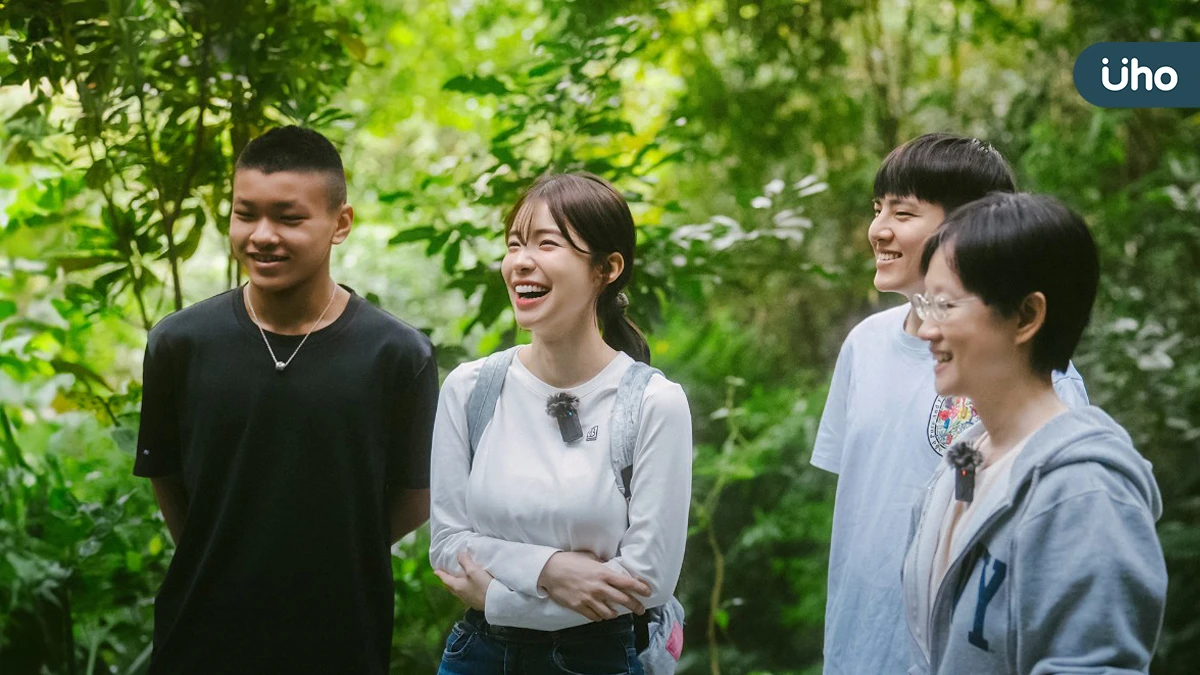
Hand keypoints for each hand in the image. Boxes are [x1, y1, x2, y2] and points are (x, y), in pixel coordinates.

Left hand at [434, 552, 493, 610]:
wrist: (497, 602)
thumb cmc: (483, 586)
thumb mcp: (473, 570)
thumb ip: (465, 561)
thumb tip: (459, 554)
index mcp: (457, 586)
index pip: (446, 579)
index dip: (440, 574)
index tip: (435, 571)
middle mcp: (461, 594)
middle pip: (451, 586)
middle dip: (447, 580)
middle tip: (444, 576)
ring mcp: (468, 600)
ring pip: (458, 591)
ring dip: (455, 585)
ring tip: (456, 580)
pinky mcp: (476, 602)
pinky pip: (466, 595)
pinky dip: (464, 589)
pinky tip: (470, 588)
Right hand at [537, 551, 652, 621]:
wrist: (549, 570)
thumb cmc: (569, 560)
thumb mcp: (589, 557)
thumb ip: (602, 564)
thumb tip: (610, 567)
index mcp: (603, 574)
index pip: (627, 583)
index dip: (640, 588)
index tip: (648, 592)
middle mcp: (599, 588)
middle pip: (623, 600)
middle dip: (635, 606)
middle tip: (640, 610)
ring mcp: (589, 599)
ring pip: (609, 613)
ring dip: (615, 613)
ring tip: (616, 612)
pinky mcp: (579, 607)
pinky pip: (594, 617)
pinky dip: (600, 617)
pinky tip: (600, 614)